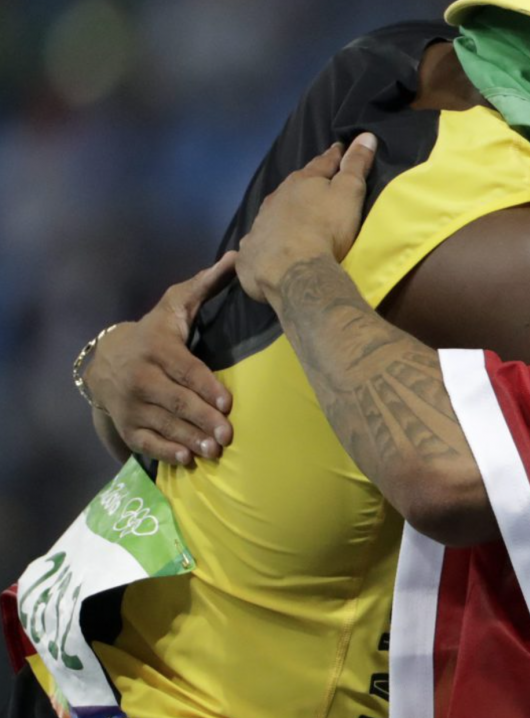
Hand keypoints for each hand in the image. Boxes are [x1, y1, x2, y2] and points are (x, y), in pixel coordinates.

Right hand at [85, 253, 237, 464]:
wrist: (106, 358)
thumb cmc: (155, 331)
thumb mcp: (174, 306)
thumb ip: (204, 285)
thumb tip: (235, 257)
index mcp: (156, 347)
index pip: (184, 368)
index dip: (205, 386)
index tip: (228, 403)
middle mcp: (139, 377)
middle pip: (174, 400)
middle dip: (202, 418)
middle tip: (228, 435)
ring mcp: (130, 403)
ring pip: (162, 423)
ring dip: (189, 438)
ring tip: (215, 451)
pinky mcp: (125, 424)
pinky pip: (145, 441)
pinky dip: (165, 452)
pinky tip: (187, 459)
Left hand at [236, 134, 376, 304]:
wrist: (293, 270)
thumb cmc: (327, 228)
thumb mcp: (349, 193)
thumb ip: (356, 165)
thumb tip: (366, 135)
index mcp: (302, 182)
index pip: (322, 162)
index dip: (334, 156)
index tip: (340, 149)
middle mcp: (276, 198)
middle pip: (293, 186)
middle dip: (304, 184)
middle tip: (315, 186)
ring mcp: (260, 224)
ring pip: (273, 212)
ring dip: (283, 212)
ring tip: (293, 219)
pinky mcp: (250, 252)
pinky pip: (259, 241)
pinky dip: (266, 241)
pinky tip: (269, 248)